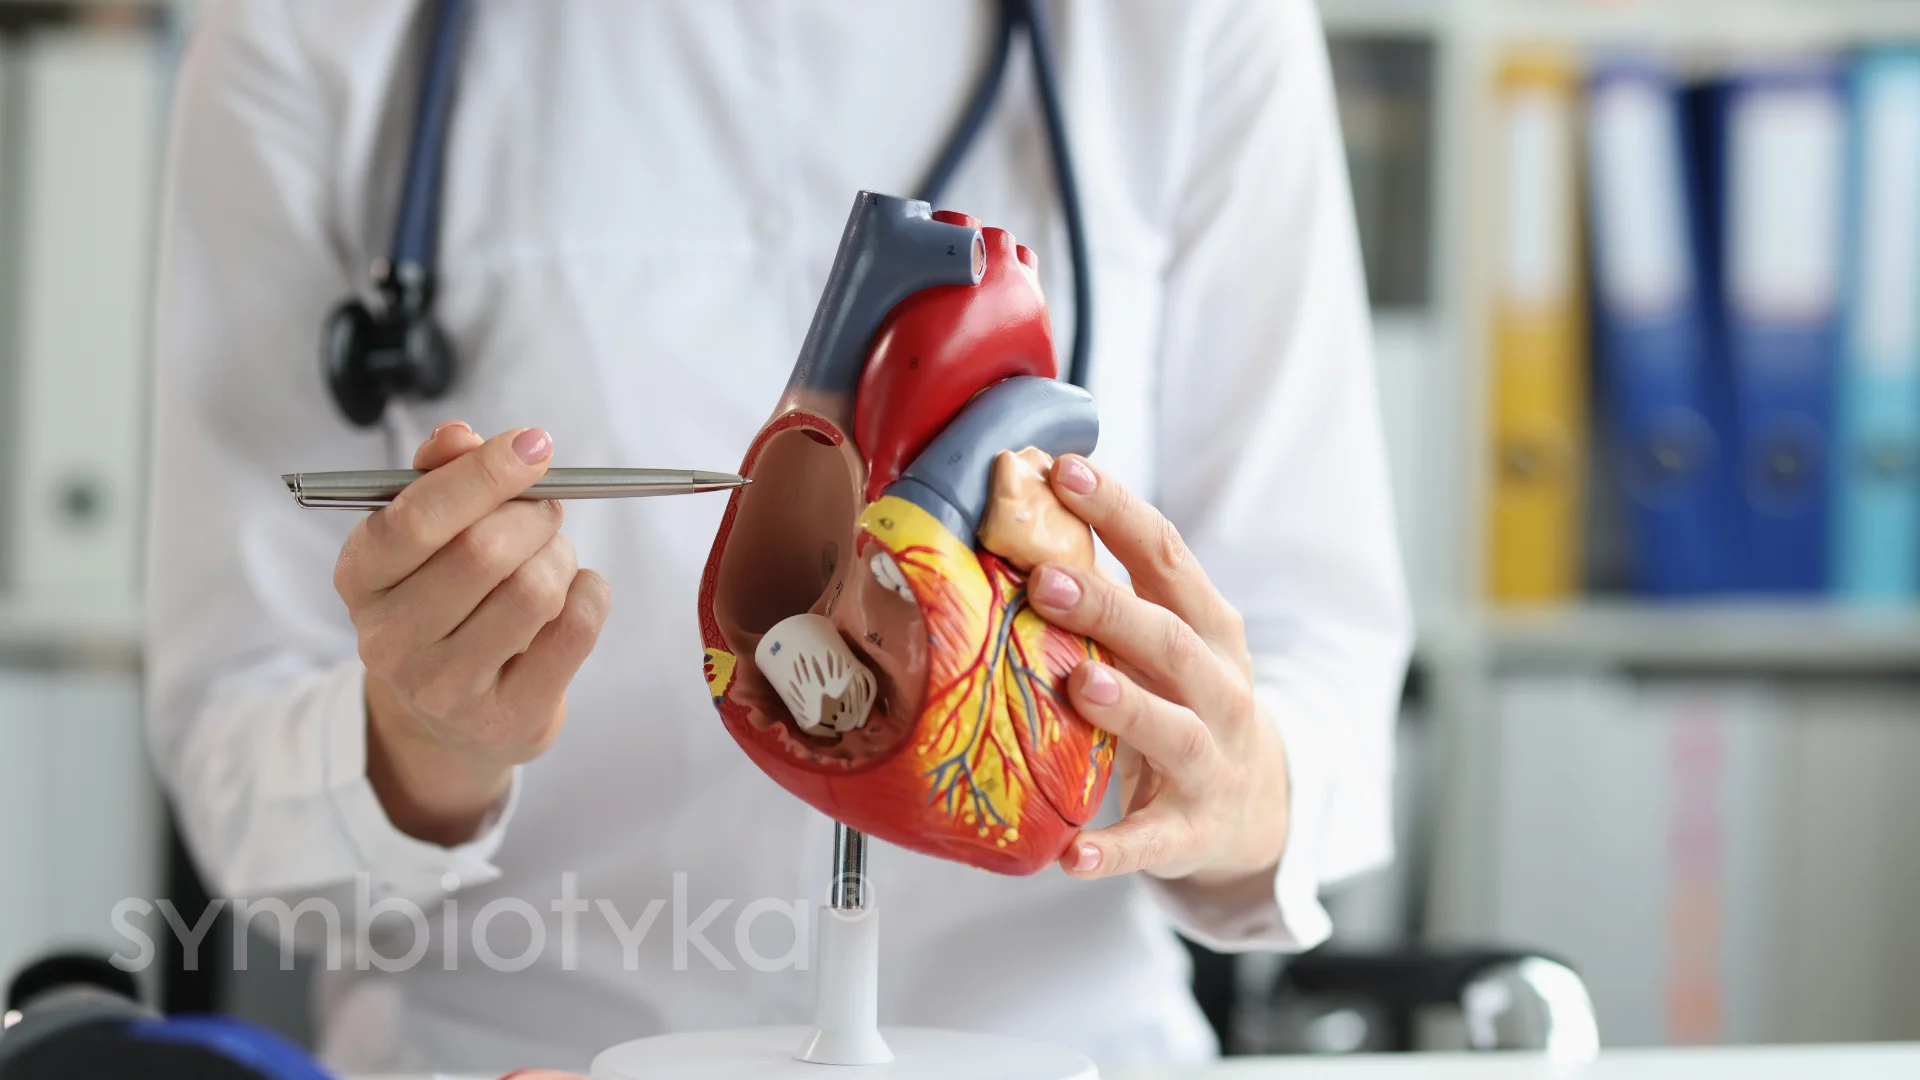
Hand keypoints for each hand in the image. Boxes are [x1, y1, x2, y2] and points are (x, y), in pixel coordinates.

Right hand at [334, 421, 610, 845]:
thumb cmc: (444, 599)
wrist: (451, 714)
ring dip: (561, 556)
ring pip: (535, 590)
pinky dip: (590, 594)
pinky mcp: (507, 717)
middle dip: (533, 515)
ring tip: (551, 558)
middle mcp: (390, 639)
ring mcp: (446, 687)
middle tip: (546, 508)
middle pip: (484, 552)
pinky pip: (576, 629)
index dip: (483, 473)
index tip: (535, 444)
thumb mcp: (425, 536)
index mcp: (361, 577)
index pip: (417, 518)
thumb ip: (440, 475)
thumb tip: (459, 436)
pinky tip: (572, 596)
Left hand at [1024, 455, 1287, 889]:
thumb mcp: (1170, 640)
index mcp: (1208, 628)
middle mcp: (1218, 689)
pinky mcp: (1193, 831)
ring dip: (1129, 707)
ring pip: (1175, 731)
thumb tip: (1024, 512)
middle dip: (1110, 608)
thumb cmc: (1187, 703)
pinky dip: (1114, 849)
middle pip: (1169, 640)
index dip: (1118, 511)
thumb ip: (1113, 591)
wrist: (1258, 808)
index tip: (1065, 471)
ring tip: (1080, 685)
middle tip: (1046, 580)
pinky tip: (1071, 855)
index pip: (1166, 557)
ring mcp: (1212, 762)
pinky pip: (1152, 841)